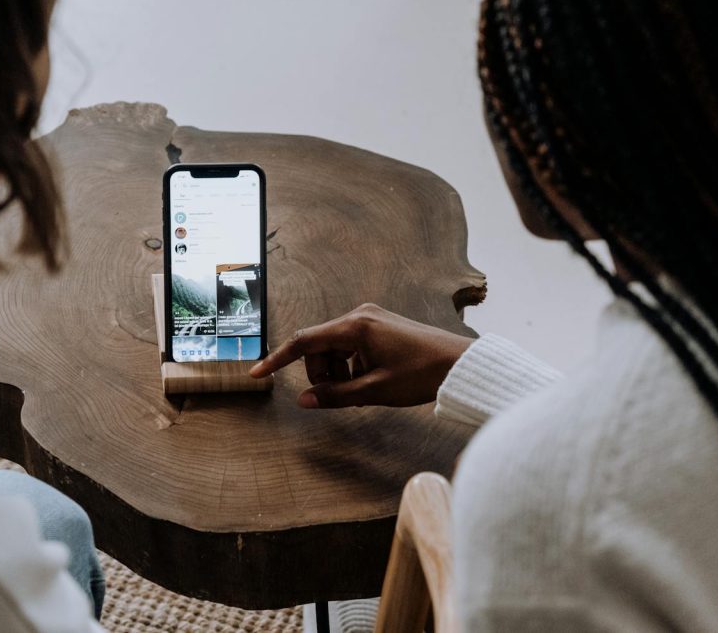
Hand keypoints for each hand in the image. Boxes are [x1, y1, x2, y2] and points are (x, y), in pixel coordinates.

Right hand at [250, 303, 473, 408]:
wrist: (460, 364)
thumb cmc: (421, 375)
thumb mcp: (375, 391)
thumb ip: (335, 395)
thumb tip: (304, 401)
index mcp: (355, 327)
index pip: (303, 341)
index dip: (277, 359)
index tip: (256, 373)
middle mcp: (359, 316)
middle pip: (318, 347)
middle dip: (321, 374)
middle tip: (342, 396)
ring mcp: (369, 319)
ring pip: (333, 349)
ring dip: (337, 372)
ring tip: (363, 390)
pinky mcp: (378, 325)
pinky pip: (350, 347)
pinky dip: (351, 366)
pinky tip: (371, 380)